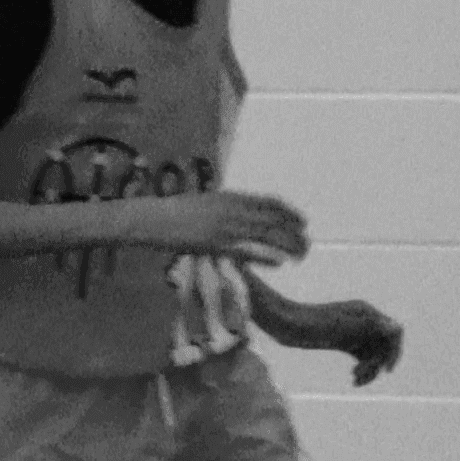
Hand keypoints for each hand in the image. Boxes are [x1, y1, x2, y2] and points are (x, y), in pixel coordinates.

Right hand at [131, 185, 310, 267]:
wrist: (152, 218)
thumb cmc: (175, 210)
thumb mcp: (205, 202)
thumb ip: (225, 207)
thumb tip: (242, 212)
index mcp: (229, 197)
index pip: (269, 203)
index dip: (289, 212)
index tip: (303, 221)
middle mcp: (232, 209)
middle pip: (273, 220)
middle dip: (293, 232)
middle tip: (306, 243)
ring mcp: (224, 227)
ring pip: (265, 235)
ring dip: (287, 245)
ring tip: (301, 255)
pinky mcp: (216, 244)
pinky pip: (247, 251)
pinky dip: (266, 256)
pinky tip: (279, 263)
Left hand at [281, 295, 405, 386]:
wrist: (282, 324)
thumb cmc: (310, 323)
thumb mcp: (341, 327)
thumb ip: (370, 327)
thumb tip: (397, 327)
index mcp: (366, 312)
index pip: (394, 332)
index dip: (394, 352)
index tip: (386, 370)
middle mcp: (363, 320)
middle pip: (384, 346)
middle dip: (377, 363)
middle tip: (360, 376)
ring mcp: (353, 331)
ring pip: (373, 354)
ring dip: (370, 369)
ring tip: (355, 380)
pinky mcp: (342, 341)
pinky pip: (361, 357)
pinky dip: (361, 369)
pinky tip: (354, 380)